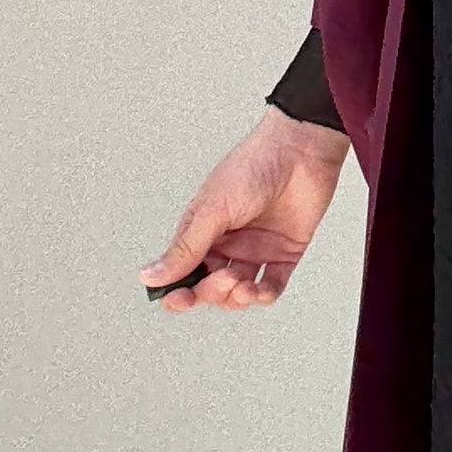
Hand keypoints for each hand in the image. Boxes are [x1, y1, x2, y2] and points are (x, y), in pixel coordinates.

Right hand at [137, 108, 348, 311]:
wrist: (301, 150)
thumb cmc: (254, 166)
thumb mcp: (213, 210)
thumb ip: (186, 248)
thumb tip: (150, 276)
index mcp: (203, 230)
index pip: (184, 272)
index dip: (179, 292)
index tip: (179, 300)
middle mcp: (228, 243)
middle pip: (210, 287)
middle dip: (212, 291)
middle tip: (221, 279)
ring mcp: (257, 248)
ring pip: (239, 292)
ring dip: (237, 297)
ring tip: (242, 284)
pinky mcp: (285, 252)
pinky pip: (272, 285)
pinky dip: (264, 295)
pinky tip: (260, 290)